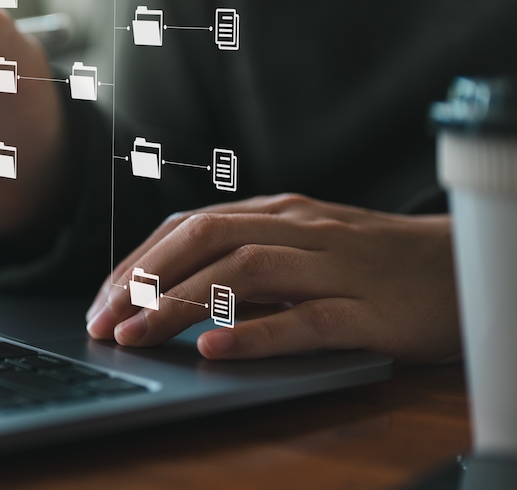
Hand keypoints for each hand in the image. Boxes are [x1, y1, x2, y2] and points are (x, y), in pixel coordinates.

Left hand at [85, 194, 459, 363]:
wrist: (461, 267)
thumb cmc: (374, 261)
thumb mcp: (302, 245)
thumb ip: (247, 255)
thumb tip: (176, 285)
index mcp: (277, 212)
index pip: (188, 227)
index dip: (139, 263)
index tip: (102, 299)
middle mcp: (297, 230)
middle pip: (203, 240)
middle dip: (143, 281)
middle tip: (102, 321)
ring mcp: (331, 267)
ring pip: (242, 274)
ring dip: (179, 306)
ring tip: (136, 336)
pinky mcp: (364, 311)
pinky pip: (303, 320)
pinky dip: (254, 334)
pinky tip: (214, 350)